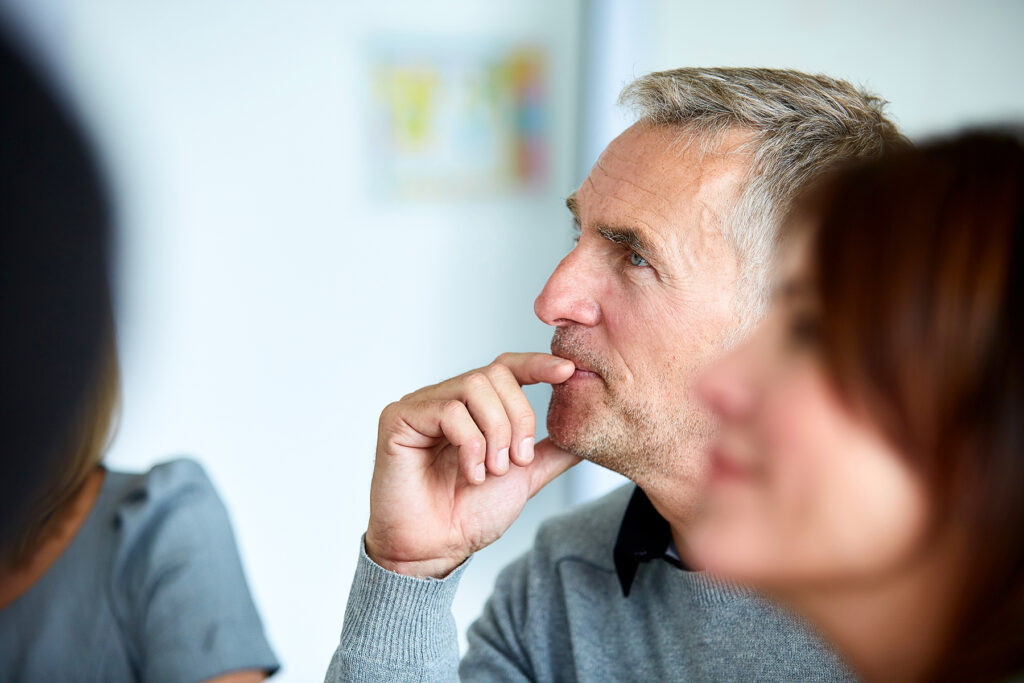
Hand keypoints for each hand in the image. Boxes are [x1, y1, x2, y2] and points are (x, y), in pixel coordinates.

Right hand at [365, 352, 579, 577]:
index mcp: (474, 408)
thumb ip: (550, 452)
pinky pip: (447, 410)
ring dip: (495, 432)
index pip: (506, 368)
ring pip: (474, 386)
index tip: (568, 372)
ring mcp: (420, 406)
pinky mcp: (398, 418)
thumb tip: (583, 435)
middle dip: (518, 418)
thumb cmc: (469, 515)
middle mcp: (446, 399)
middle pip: (495, 374)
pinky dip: (470, 444)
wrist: (436, 549)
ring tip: (492, 471)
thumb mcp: (524, 477)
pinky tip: (471, 473)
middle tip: (517, 460)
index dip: (537, 364)